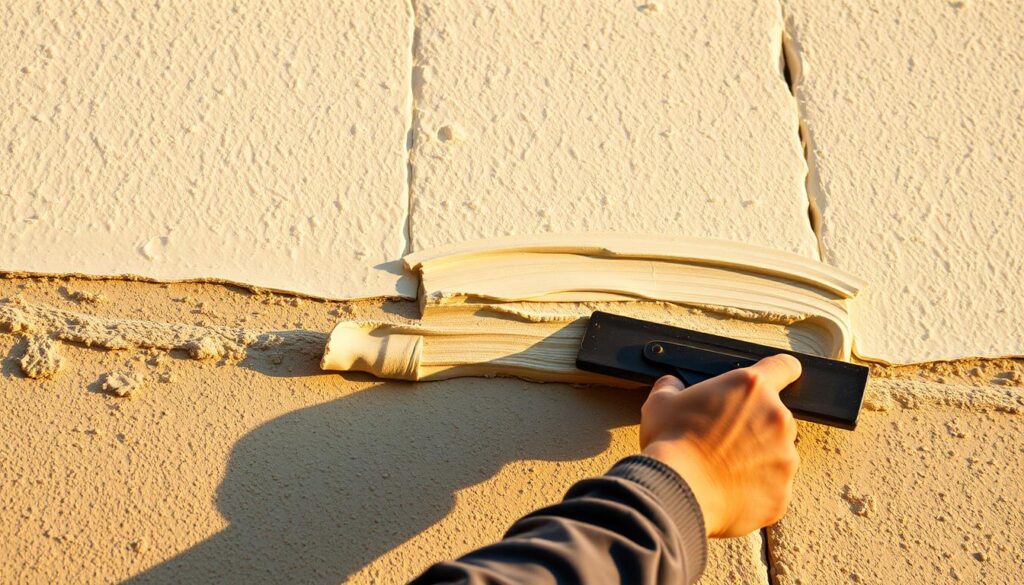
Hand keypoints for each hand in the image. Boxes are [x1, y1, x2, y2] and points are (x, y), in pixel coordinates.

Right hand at [639, 354, 801, 537]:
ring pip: (777, 453)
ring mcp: (784, 457)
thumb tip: (672, 384)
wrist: (677, 492)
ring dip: (757, 458)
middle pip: (776, 416)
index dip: (780, 371)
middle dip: (756, 425)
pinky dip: (755, 488)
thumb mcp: (661, 403)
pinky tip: (728, 489)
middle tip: (724, 439)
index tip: (775, 381)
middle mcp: (776, 418)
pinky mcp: (782, 492)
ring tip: (723, 469)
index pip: (785, 366)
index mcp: (751, 388)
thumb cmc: (670, 444)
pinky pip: (772, 487)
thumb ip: (673, 386)